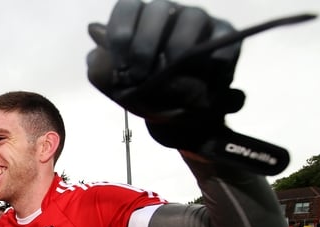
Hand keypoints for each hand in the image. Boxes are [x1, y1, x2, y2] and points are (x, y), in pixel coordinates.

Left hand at [86, 0, 313, 174]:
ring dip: (177, 49)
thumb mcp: (118, 87)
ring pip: (192, 18)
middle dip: (144, 44)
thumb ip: (101, 64)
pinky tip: (200, 78)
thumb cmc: (147, 97)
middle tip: (140, 76)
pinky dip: (211, 60)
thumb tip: (93, 30)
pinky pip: (223, 39)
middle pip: (158, 9)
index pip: (128, 8)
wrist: (180, 121)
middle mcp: (170, 14)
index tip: (120, 66)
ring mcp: (200, 22)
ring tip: (169, 75)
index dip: (121, 34)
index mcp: (140, 20)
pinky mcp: (226, 37)